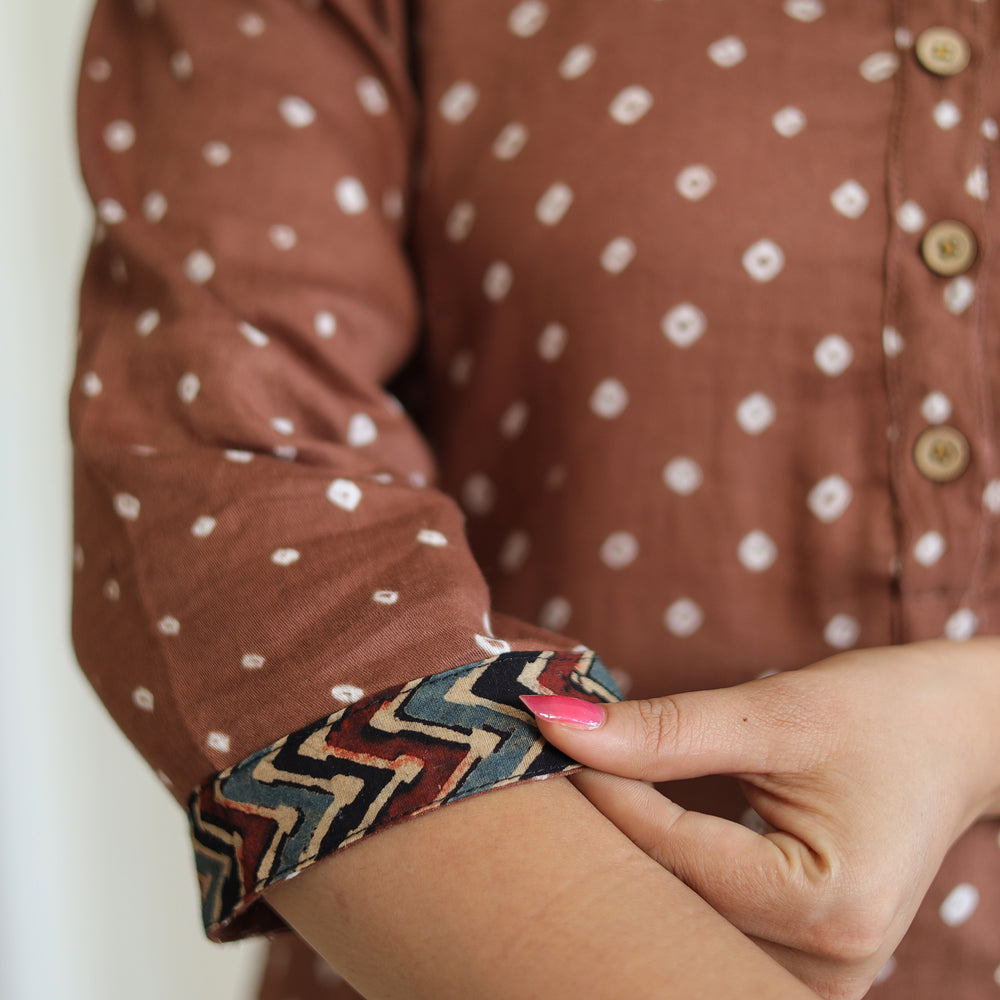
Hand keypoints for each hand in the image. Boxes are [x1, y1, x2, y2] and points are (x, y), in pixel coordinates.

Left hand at [521, 638, 999, 999]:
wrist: (960, 736)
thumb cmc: (882, 714)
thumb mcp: (774, 712)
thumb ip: (664, 729)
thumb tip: (555, 720)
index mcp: (826, 905)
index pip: (671, 853)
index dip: (601, 793)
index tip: (545, 742)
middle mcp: (826, 964)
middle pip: (671, 906)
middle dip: (606, 841)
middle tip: (553, 776)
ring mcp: (821, 976)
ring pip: (684, 925)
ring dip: (632, 865)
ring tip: (589, 803)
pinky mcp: (812, 963)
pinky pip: (713, 929)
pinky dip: (671, 884)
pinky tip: (639, 841)